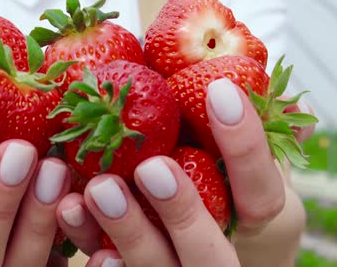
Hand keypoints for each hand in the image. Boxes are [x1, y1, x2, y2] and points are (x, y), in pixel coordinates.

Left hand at [56, 80, 315, 265]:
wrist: (187, 230)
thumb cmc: (212, 170)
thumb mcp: (234, 147)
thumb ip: (249, 122)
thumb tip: (266, 88)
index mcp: (250, 217)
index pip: (261, 194)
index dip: (246, 147)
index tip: (219, 89)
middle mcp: (214, 251)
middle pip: (208, 254)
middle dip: (182, 211)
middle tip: (151, 167)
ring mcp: (173, 265)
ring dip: (127, 232)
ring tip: (97, 189)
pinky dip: (89, 242)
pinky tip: (69, 210)